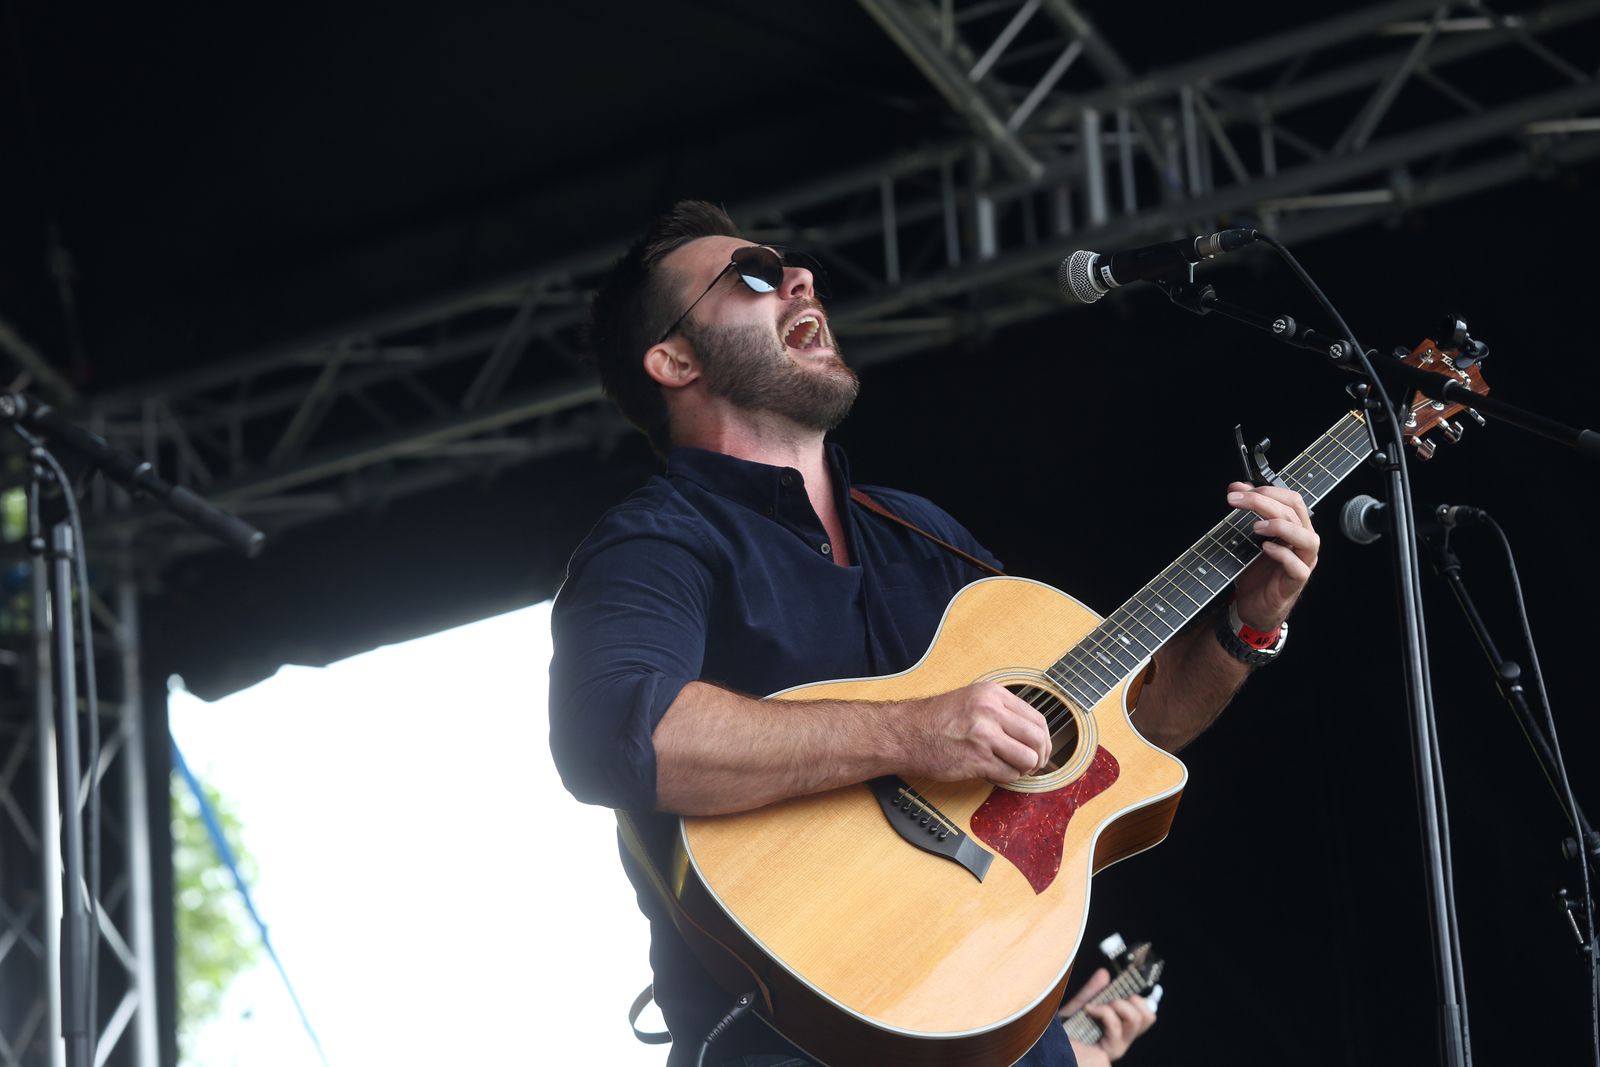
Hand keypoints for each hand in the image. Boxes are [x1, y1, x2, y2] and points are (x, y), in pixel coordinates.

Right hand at [905, 682, 1051, 782]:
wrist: (906, 734)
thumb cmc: (936, 720)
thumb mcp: (972, 700)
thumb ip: (1001, 711)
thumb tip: (1033, 733)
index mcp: (993, 694)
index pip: (1037, 718)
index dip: (1044, 739)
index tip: (1041, 749)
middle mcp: (991, 711)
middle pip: (1038, 738)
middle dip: (1040, 756)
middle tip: (1033, 764)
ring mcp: (984, 735)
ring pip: (1028, 758)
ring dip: (1023, 769)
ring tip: (1011, 768)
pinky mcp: (976, 758)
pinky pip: (1008, 774)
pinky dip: (1006, 778)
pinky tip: (993, 773)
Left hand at [1060, 967, 1156, 1062]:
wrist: (1049, 1043)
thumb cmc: (1064, 1030)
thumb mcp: (1079, 1005)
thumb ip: (1092, 991)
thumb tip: (1104, 973)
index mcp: (1119, 1027)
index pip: (1145, 1014)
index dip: (1143, 998)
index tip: (1130, 983)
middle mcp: (1123, 1038)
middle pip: (1148, 1017)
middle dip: (1131, 1000)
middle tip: (1110, 999)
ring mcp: (1118, 1046)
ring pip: (1137, 1019)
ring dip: (1118, 1005)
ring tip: (1098, 1007)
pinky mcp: (1111, 1051)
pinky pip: (1116, 1025)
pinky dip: (1103, 1012)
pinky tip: (1089, 1011)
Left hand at [1225, 481, 1319, 630]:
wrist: (1255, 606)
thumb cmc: (1257, 572)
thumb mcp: (1248, 538)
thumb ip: (1248, 514)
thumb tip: (1237, 488)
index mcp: (1295, 528)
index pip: (1291, 499)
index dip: (1267, 491)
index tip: (1238, 490)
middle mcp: (1303, 542)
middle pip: (1294, 512)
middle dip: (1263, 501)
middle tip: (1236, 501)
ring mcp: (1303, 562)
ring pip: (1305, 537)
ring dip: (1279, 526)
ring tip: (1255, 526)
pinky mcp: (1296, 582)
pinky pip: (1297, 566)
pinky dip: (1282, 554)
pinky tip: (1265, 548)